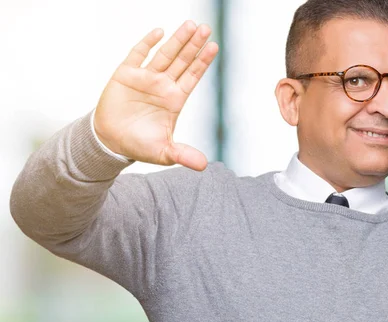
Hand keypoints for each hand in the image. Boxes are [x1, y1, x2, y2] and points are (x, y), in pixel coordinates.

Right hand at [94, 21, 218, 170]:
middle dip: (194, 45)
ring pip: (164, 54)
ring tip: (190, 25)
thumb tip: (204, 166)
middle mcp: (162, 85)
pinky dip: (147, 43)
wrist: (110, 142)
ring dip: (177, 40)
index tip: (214, 47)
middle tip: (206, 28)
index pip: (192, 76)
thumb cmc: (139, 145)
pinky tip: (159, 32)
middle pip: (182, 61)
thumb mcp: (163, 152)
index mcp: (174, 100)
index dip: (202, 62)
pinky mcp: (126, 74)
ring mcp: (145, 78)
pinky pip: (138, 55)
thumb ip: (183, 155)